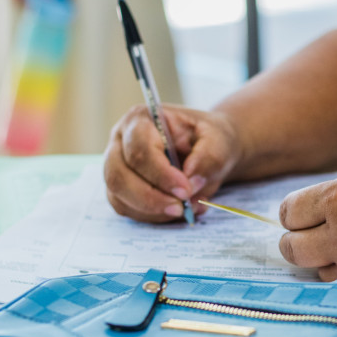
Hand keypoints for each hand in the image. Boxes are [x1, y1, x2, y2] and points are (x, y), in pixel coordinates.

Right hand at [104, 105, 242, 222]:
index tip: (186, 190)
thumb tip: (191, 182)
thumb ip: (208, 158)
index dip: (161, 174)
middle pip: (119, 176)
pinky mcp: (121, 189)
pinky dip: (154, 216)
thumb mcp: (219, 141)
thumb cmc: (209, 139)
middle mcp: (121, 142)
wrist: (209, 150)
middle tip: (181, 208)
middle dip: (150, 198)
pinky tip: (180, 210)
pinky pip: (127, 209)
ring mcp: (117, 167)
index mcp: (141, 120)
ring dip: (153, 211)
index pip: (139, 150)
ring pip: (119, 197)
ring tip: (187, 208)